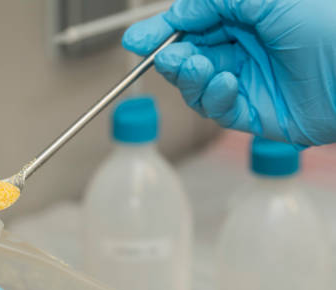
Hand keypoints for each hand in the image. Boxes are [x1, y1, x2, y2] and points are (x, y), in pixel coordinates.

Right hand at [123, 0, 335, 145]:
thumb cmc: (331, 24)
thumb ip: (215, 3)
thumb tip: (179, 13)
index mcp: (246, 18)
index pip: (193, 24)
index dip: (163, 31)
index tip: (138, 39)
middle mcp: (243, 49)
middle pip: (189, 55)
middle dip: (172, 56)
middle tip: (163, 56)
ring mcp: (247, 81)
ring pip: (197, 85)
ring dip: (189, 77)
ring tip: (195, 66)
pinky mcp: (253, 113)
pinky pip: (218, 109)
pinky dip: (214, 97)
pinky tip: (226, 82)